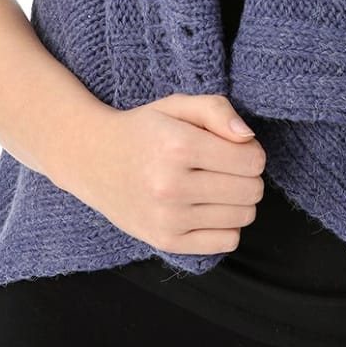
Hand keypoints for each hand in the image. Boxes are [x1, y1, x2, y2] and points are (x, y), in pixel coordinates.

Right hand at [61, 91, 266, 254]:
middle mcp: (171, 185)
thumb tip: (248, 138)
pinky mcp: (166, 241)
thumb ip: (217, 110)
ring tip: (213, 186)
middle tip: (224, 167)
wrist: (93, 159)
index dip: (251, 151)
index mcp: (178, 146)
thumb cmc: (143, 130)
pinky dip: (226, 225)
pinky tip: (207, 208)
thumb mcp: (177, 105)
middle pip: (251, 190)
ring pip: (243, 216)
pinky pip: (227, 241)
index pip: (252, 160)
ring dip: (238, 201)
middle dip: (247, 176)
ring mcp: (168, 218)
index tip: (232, 147)